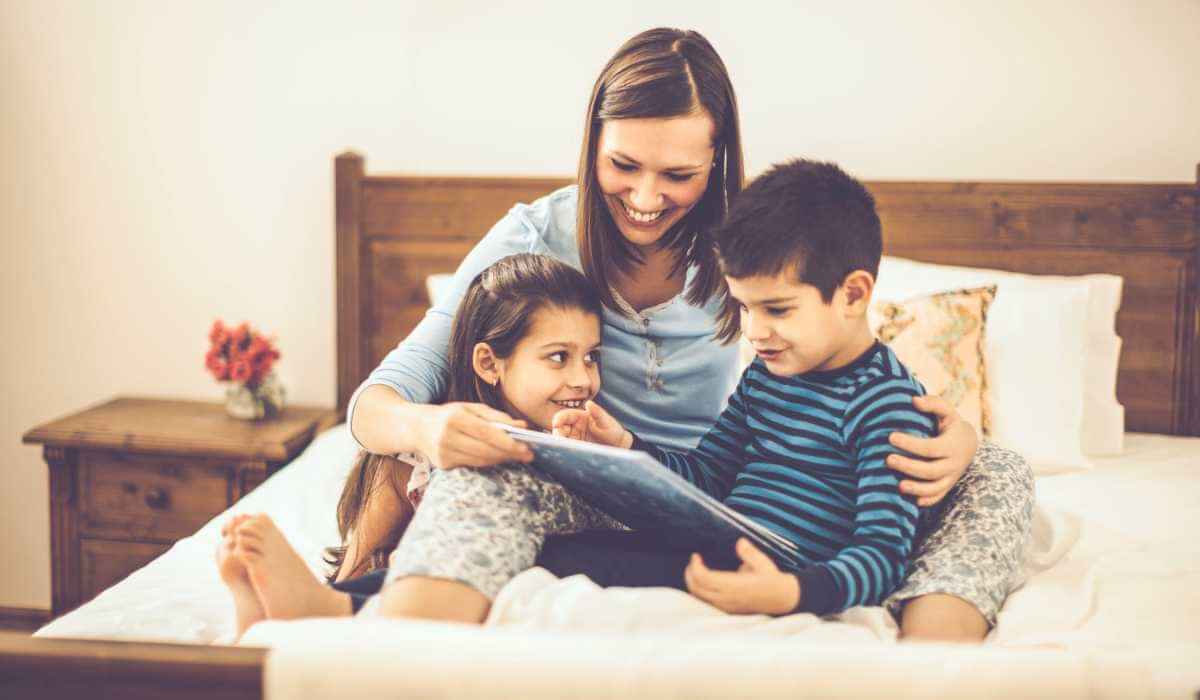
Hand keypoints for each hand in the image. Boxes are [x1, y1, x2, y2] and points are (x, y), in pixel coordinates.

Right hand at [418, 402, 532, 469]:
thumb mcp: (471, 409)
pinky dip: (486, 462)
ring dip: (500, 459)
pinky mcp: (442, 465)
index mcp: (455, 418)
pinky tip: (497, 458)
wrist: (416, 427)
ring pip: (480, 461)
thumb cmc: (449, 415)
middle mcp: (447, 436)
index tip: (527, 448)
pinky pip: (472, 465)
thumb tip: (522, 427)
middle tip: (528, 455)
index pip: (487, 433)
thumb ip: (497, 417)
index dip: (508, 443)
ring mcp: (443, 453)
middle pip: (485, 450)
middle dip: (509, 454)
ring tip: (516, 456)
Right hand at [551, 400, 631, 448]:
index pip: (565, 415)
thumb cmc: (613, 431)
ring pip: (561, 439)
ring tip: (564, 448)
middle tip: (560, 441)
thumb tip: (588, 403)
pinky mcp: (575, 447)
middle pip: (559, 428)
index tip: (556, 424)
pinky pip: (566, 447)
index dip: (558, 419)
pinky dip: (564, 449)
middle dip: (557, 433)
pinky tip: (567, 453)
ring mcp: (574, 437)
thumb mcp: (606, 421)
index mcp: (580, 416)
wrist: (618, 446)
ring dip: (560, 443)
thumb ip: (597, 412)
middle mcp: (575, 426)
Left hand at [684, 538, 799, 615]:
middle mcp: (728, 598)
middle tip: (693, 562)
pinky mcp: (728, 610)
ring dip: (693, 583)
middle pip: (697, 588)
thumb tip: (740, 542)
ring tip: (695, 571)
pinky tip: (703, 583)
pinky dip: (700, 592)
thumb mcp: (763, 563)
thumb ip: (749, 553)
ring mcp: (727, 606)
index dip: (695, 566)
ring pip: (699, 597)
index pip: (704, 578)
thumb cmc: (772, 580)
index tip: (695, 556)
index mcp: (735, 586)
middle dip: (690, 574)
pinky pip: (706, 603)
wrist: (783, 600)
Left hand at [886, 395, 978, 506]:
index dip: (910, 444)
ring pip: (935, 488)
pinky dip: (926, 500)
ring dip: (916, 489)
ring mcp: (951, 477)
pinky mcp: (947, 486)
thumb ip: (933, 404)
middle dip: (908, 467)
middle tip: (887, 459)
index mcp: (952, 445)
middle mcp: (954, 464)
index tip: (891, 437)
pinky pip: (937, 497)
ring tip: (898, 486)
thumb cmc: (950, 424)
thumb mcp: (946, 411)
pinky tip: (911, 500)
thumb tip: (914, 400)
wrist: (968, 443)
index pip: (929, 448)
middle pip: (930, 470)